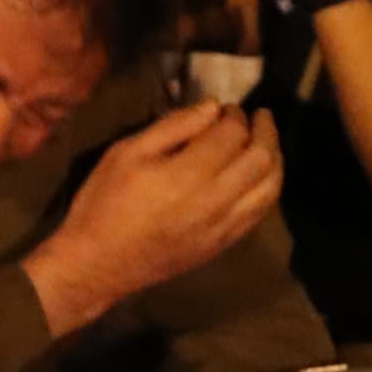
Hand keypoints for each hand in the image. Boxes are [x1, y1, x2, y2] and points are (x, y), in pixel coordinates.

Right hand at [18, 102, 283, 338]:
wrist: (98, 265)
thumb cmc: (104, 203)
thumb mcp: (126, 152)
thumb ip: (173, 126)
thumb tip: (212, 107)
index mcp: (189, 174)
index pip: (232, 134)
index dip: (235, 114)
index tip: (225, 107)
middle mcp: (216, 200)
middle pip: (261, 158)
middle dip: (264, 131)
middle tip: (258, 116)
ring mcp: (224, 227)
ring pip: (270, 188)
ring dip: (274, 159)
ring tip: (265, 143)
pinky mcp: (223, 245)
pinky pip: (260, 213)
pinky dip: (266, 188)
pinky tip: (257, 176)